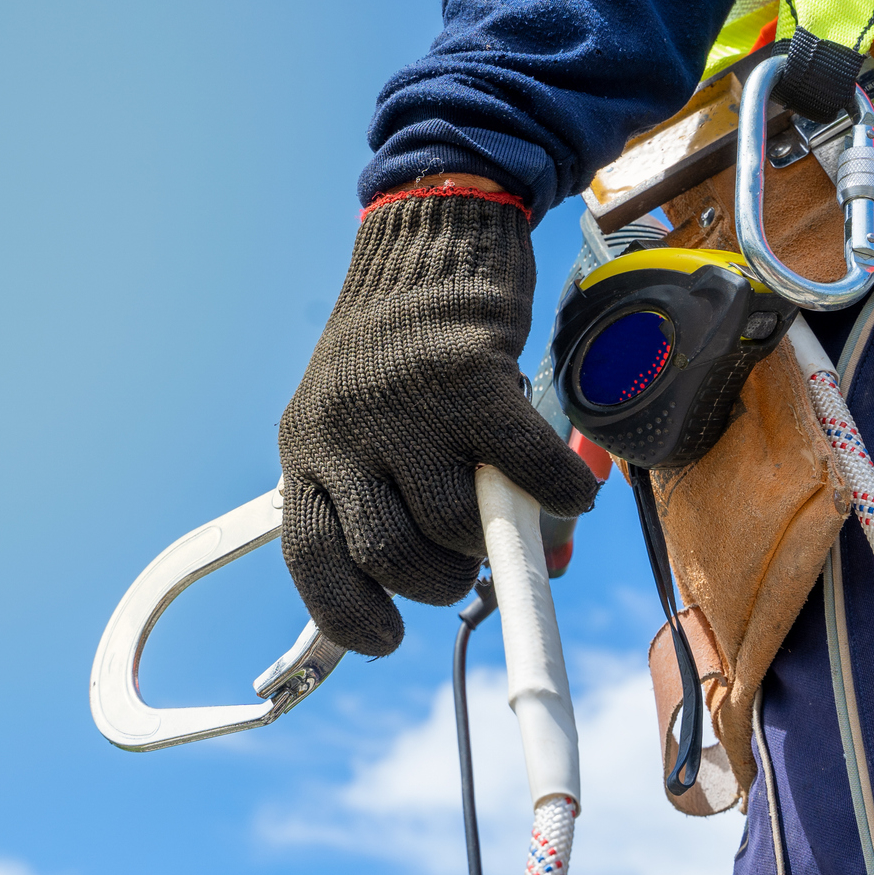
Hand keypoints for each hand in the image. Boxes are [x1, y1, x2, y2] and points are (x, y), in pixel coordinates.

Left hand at [278, 182, 599, 653]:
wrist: (431, 236)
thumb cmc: (401, 345)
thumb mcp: (357, 420)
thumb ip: (388, 496)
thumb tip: (471, 586)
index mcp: (304, 447)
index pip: (311, 558)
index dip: (348, 615)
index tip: (389, 638)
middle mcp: (344, 429)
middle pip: (391, 554)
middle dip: (438, 581)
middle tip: (467, 565)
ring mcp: (406, 404)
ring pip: (458, 523)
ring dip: (497, 541)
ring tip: (512, 516)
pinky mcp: (471, 377)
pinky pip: (526, 469)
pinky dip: (559, 494)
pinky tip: (569, 490)